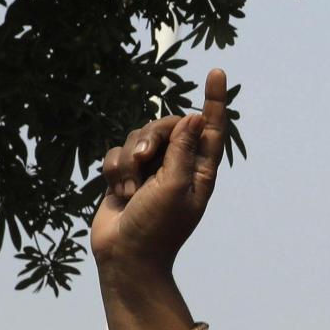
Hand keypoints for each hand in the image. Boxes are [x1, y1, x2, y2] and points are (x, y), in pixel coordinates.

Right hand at [93, 66, 234, 272]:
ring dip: (128, 162)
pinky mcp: (124, 175)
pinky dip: (114, 170)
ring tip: (129, 190)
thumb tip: (196, 117)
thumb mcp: (174, 187)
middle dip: (151, 136)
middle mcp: (176, 166)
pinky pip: (115, 153)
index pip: (210, 128)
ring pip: (136, 138)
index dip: (214, 100)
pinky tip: (117, 192)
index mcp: (199, 170)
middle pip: (166, 126)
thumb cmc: (156, 228)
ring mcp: (149, 170)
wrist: (124, 257)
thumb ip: (183, 150)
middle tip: (144, 157)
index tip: (216, 72)